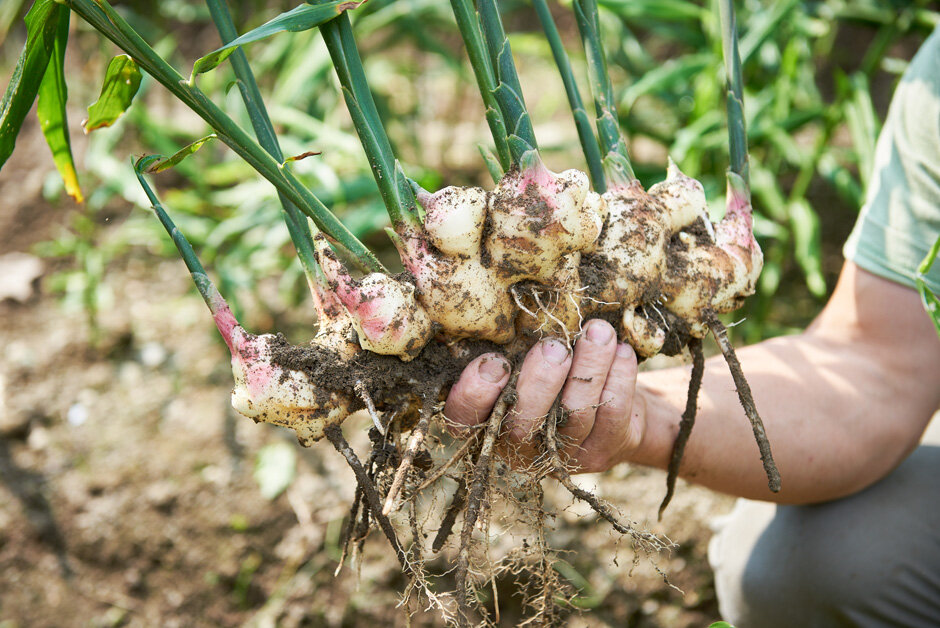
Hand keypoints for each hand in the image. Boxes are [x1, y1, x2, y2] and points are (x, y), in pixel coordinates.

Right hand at [443, 319, 645, 472]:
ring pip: (575, 415)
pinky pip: (612, 414)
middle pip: (521, 427)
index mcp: (487, 424)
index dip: (474, 394)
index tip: (495, 360)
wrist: (607, 416)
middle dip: (539, 383)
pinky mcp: (603, 450)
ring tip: (597, 332)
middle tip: (554, 347)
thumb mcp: (520, 364)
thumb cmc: (550, 379)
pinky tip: (620, 350)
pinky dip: (619, 377)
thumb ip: (509, 350)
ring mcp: (563, 453)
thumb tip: (507, 305)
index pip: (463, 420)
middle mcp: (520, 447)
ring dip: (589, 369)